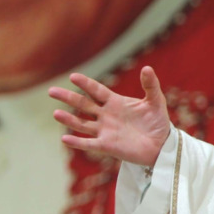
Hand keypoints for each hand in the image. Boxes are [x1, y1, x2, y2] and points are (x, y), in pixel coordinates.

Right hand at [49, 66, 172, 166]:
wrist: (162, 145)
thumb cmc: (158, 122)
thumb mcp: (155, 101)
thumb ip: (150, 85)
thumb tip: (147, 68)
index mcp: (116, 102)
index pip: (96, 91)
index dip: (85, 84)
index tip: (73, 77)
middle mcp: (106, 116)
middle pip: (83, 105)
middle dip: (68, 98)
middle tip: (51, 91)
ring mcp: (105, 131)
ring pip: (82, 124)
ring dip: (69, 119)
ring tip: (56, 113)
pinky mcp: (107, 146)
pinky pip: (89, 143)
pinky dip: (77, 142)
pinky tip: (65, 138)